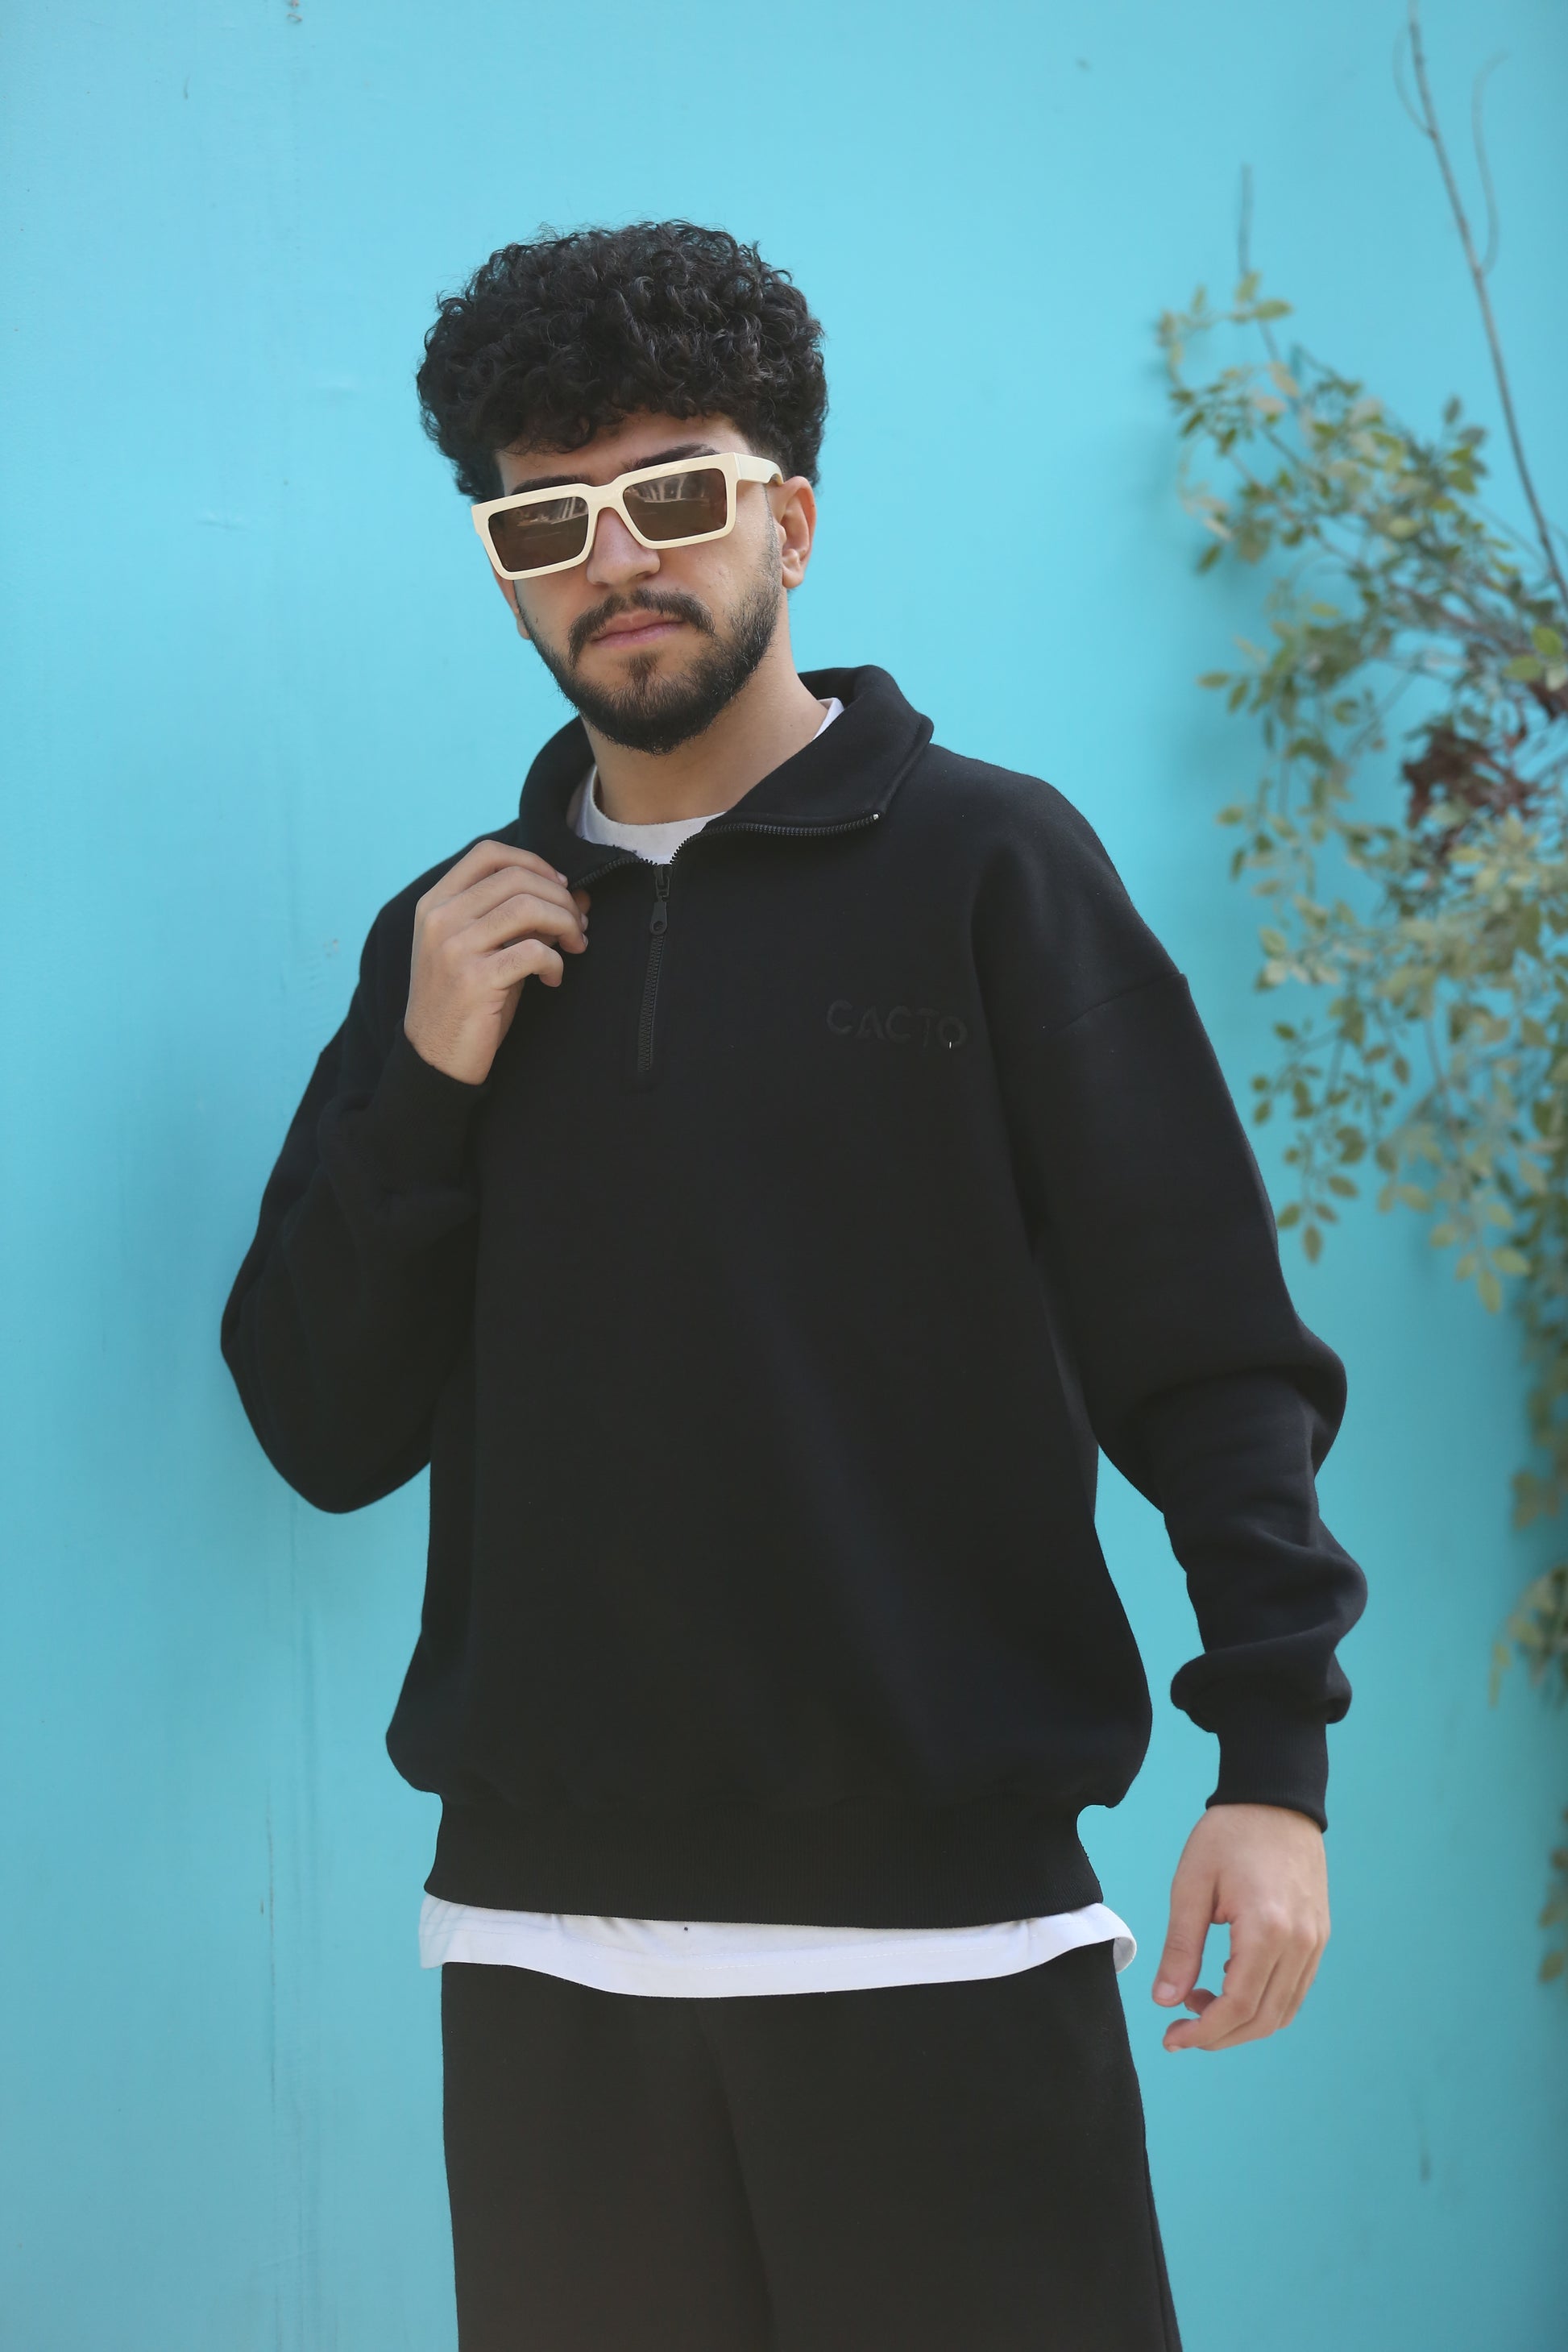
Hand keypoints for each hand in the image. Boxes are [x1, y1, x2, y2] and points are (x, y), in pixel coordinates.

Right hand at [405, 840, 589, 1085]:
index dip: (534, 862)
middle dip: (561, 898)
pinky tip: (553, 979)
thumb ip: (518, 917)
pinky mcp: (475, 981)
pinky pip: (534, 952)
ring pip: (528, 908)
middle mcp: (440, 918)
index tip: (559, 886)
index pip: (488, 854)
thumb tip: (579, 893)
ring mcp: (455, 948)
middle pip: (517, 878)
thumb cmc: (465, 1000)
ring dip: (565, 923)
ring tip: (574, 946)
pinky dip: (555, 963)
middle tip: (578, 924)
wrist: (435, 1057)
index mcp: (436, 903)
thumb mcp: (483, 949)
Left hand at [1151, 1802, 1327, 2051]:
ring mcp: (1315, 1943)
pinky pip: (1294, 1989)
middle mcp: (1300, 1944)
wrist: (1276, 1800)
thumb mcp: (1191, 1885)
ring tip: (1199, 2001)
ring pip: (1283, 2011)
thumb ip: (1181, 1947)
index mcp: (1267, 1931)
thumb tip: (1165, 2001)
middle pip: (1264, 2019)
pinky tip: (1229, 1984)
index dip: (1204, 2032)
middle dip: (1220, 2035)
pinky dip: (1263, 2003)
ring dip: (1241, 2022)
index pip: (1238, 2007)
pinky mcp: (1318, 1937)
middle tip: (1180, 2030)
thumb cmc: (1229, 1836)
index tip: (1171, 2038)